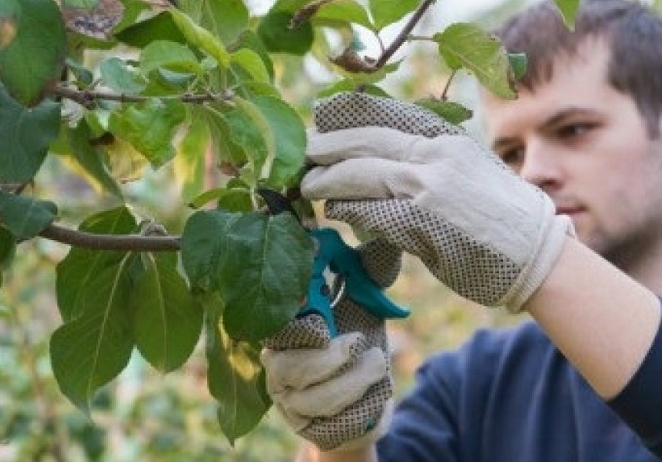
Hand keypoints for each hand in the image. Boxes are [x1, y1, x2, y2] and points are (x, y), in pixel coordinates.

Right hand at [262, 238, 398, 451]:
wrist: (365, 404)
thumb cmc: (357, 345)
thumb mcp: (364, 304)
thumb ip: (368, 272)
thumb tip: (386, 234)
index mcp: (283, 324)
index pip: (276, 316)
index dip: (298, 308)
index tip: (323, 303)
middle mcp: (275, 362)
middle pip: (288, 362)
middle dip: (330, 355)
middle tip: (358, 341)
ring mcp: (288, 398)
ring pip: (315, 395)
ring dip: (355, 380)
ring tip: (377, 362)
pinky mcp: (306, 426)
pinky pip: (331, 420)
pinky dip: (360, 403)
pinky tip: (375, 392)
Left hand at [301, 92, 572, 310]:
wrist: (538, 253)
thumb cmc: (503, 218)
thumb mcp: (468, 170)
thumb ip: (427, 162)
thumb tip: (382, 165)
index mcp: (446, 138)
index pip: (387, 115)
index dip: (349, 115)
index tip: (323, 115)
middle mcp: (435, 155)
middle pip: (365, 142)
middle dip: (328, 147)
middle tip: (303, 152)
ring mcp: (427, 187)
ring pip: (361, 174)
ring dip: (328, 181)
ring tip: (310, 185)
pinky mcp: (421, 222)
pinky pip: (371, 212)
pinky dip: (348, 210)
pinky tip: (335, 210)